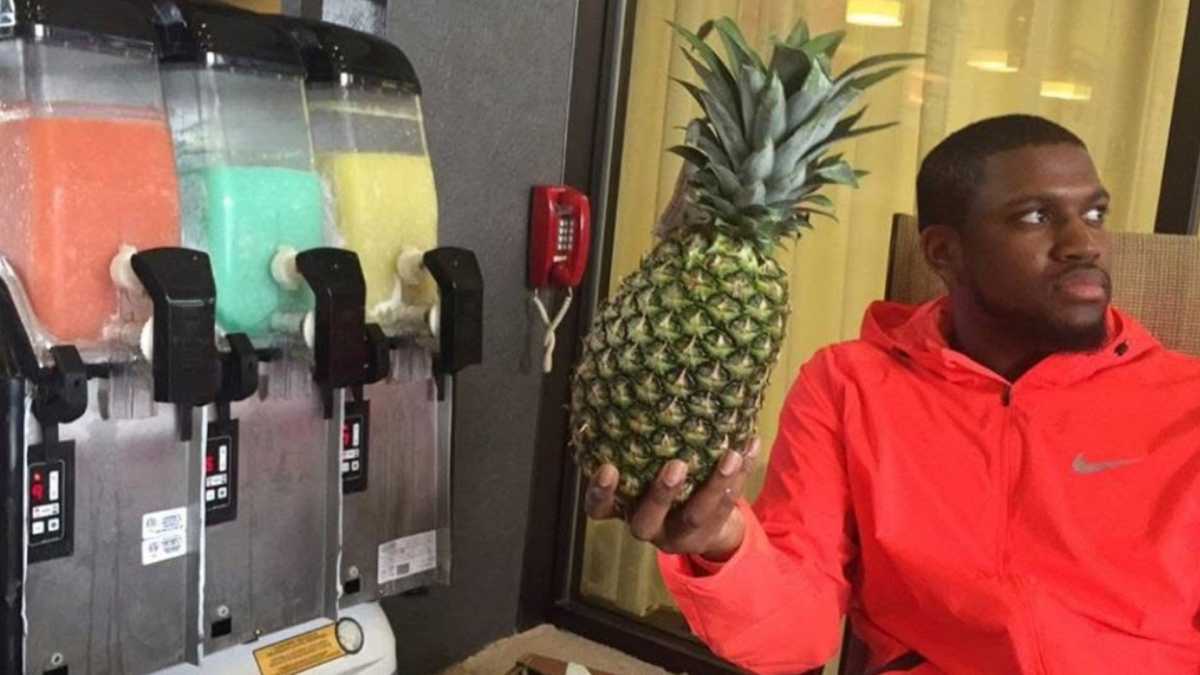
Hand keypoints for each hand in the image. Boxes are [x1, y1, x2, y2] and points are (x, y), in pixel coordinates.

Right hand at [584, 438, 760, 560]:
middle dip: (661, 495)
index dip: (601, 492)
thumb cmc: (665, 483)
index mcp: (624, 507)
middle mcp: (648, 525)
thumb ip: (635, 444)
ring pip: (696, 516)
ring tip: (730, 457)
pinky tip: (749, 446)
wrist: (704, 527)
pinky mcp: (709, 534)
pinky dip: (741, 475)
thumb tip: (634, 383)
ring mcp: (679, 534)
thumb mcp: (642, 467)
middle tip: (676, 466)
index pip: (599, 508)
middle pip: (646, 521)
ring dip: (714, 486)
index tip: (608, 468)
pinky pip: (728, 506)